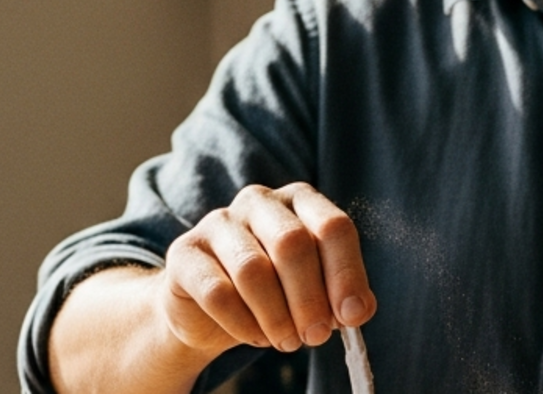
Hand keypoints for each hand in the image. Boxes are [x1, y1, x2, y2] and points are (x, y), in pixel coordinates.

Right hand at [155, 182, 376, 357]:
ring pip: (253, 270)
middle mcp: (259, 201)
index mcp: (299, 200)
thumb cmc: (273, 294)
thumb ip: (339, 296)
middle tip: (316, 336)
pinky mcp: (185, 252)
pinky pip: (217, 292)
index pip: (332, 226)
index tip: (354, 316)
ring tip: (287, 342)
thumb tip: (357, 310)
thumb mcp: (313, 291)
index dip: (347, 274)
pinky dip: (243, 324)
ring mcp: (218, 222)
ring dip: (276, 317)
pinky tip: (255, 337)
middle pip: (292, 243)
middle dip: (310, 299)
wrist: (208, 310)